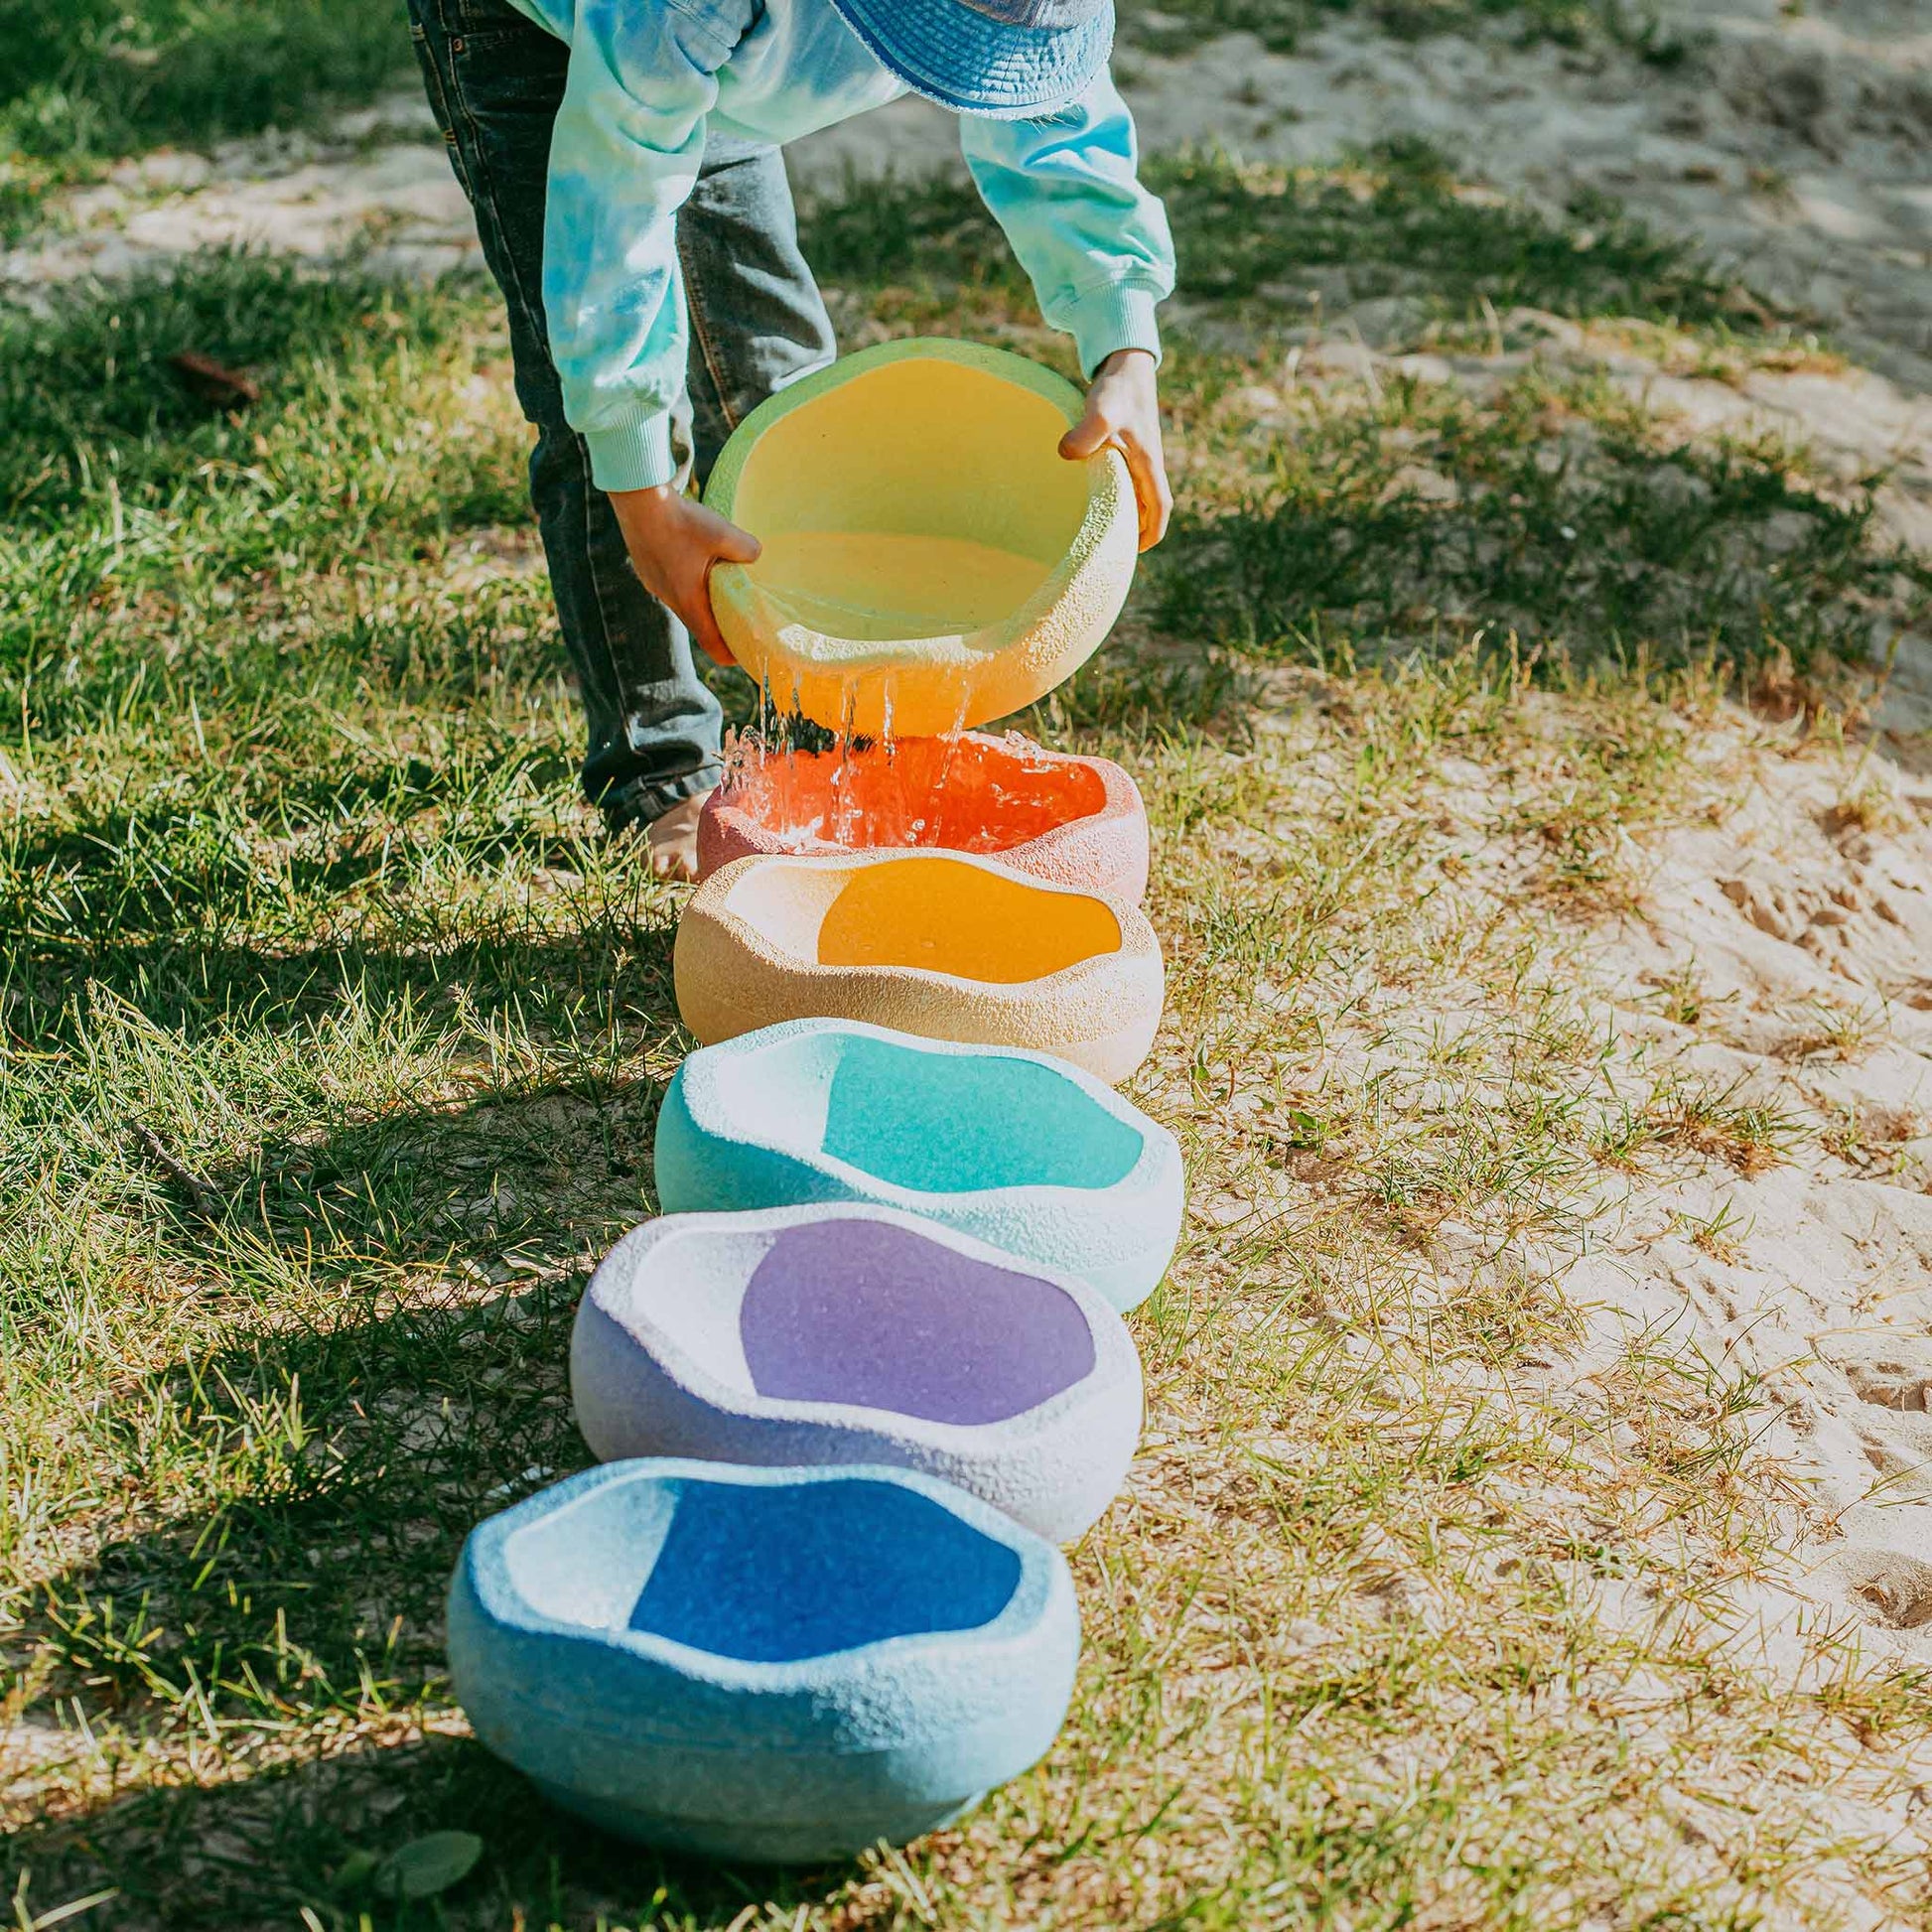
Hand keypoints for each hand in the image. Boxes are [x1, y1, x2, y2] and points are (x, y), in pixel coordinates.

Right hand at [608, 484, 759, 665]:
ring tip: (721, 584)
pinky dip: (688, 582)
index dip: (729, 653)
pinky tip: (696, 560)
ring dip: (703, 599)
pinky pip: (672, 584)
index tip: (744, 654)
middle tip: (741, 616)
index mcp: (688, 601)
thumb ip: (747, 549)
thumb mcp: (723, 533)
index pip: (710, 643)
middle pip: (699, 622)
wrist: (637, 499)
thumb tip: (756, 555)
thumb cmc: (680, 520)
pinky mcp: (647, 569)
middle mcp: (669, 598)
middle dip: (720, 624)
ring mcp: (654, 584)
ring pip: (684, 601)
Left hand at [1059, 347, 1170, 550]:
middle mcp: (1148, 463)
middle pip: (1151, 507)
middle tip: (1115, 550)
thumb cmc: (1117, 389)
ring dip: (1128, 514)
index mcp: (1148, 463)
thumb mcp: (1101, 411)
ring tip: (1103, 531)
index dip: (1151, 531)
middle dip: (1138, 530)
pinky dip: (1118, 495)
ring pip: (1140, 494)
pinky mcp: (1128, 447)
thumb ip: (1086, 434)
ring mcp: (1139, 455)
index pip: (1160, 507)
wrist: (1126, 363)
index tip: (1136, 550)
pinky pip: (1128, 480)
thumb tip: (1065, 454)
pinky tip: (1095, 498)